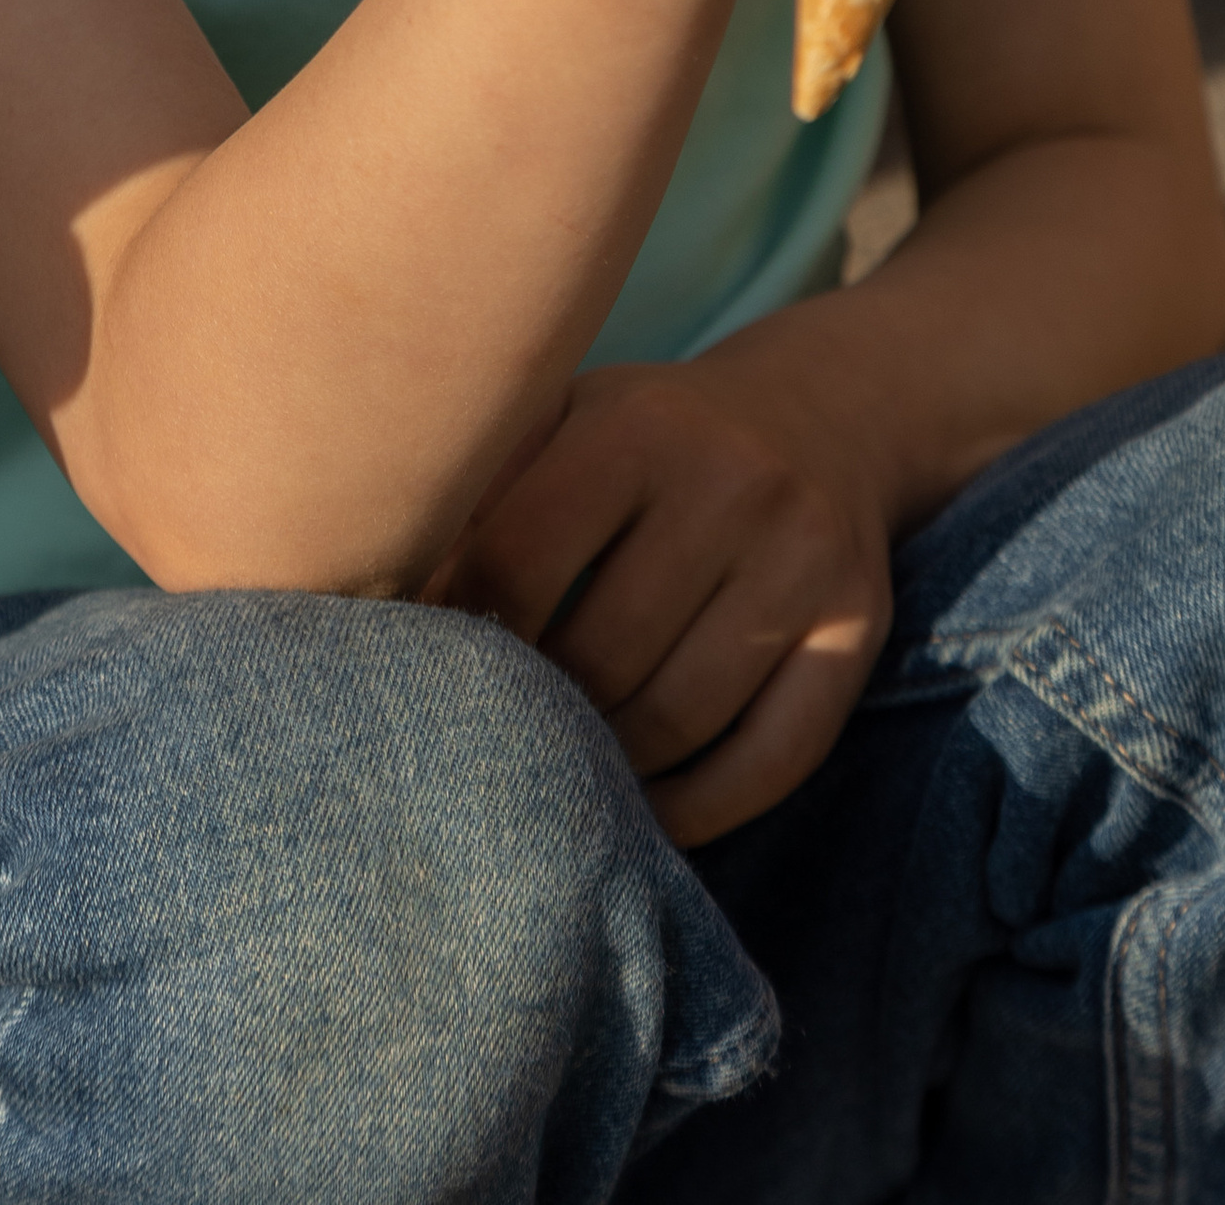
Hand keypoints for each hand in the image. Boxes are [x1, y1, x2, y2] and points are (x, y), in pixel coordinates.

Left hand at [425, 334, 891, 845]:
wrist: (821, 411)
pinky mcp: (858, 627)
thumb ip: (477, 495)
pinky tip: (648, 812)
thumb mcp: (563, 419)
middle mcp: (730, 481)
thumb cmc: (646, 436)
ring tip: (556, 784)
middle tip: (485, 748)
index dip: (459, 637)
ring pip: (681, 718)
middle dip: (535, 715)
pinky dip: (700, 808)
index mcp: (634, 424)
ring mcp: (803, 558)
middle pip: (601, 657)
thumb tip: (366, 604)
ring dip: (609, 770)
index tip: (421, 677)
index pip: (518, 561)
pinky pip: (771, 757)